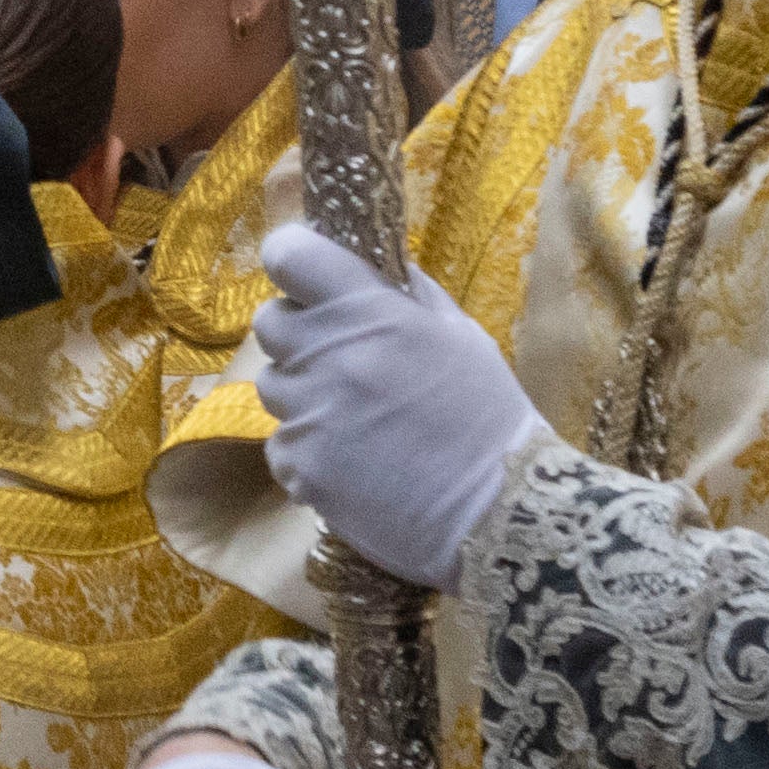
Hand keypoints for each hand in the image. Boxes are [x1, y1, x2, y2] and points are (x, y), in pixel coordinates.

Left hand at [253, 223, 544, 593]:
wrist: (498, 514)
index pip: (290, 255)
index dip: (294, 259)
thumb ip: (406, 291)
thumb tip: (366, 259)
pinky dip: (309, 449)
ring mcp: (310, 415)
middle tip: (343, 359)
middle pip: (270, 322)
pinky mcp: (301, 468)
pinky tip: (354, 462)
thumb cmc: (487, 418)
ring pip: (273, 385)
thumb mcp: (459, 335)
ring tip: (357, 418)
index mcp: (371, 313)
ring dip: (303, 393)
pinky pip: (282, 443)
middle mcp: (330, 357)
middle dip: (299, 333)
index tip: (308, 276)